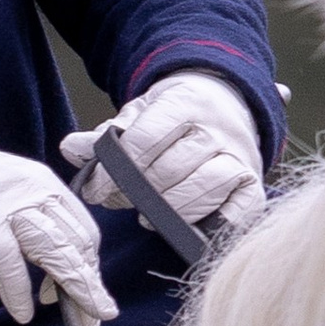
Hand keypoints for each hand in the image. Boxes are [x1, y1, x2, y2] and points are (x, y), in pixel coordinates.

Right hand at [0, 143, 118, 325]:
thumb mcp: (16, 192)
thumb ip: (39, 222)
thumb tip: (57, 272)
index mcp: (48, 185)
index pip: (85, 231)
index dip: (91, 267)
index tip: (91, 295)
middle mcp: (36, 193)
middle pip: (77, 245)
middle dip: (91, 286)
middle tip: (99, 317)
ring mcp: (10, 208)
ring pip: (55, 252)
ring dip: (73, 290)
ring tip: (82, 321)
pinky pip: (9, 262)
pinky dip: (18, 291)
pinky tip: (23, 313)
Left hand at [61, 69, 267, 227]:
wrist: (228, 105)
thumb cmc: (174, 118)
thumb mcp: (139, 116)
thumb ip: (105, 136)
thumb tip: (70, 149)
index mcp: (184, 102)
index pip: (143, 141)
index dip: (112, 171)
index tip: (95, 190)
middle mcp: (216, 128)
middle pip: (168, 170)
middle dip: (137, 193)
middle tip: (122, 201)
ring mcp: (239, 157)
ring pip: (202, 189)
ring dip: (169, 210)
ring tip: (149, 215)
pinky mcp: (254, 185)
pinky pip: (238, 212)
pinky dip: (213, 224)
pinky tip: (189, 224)